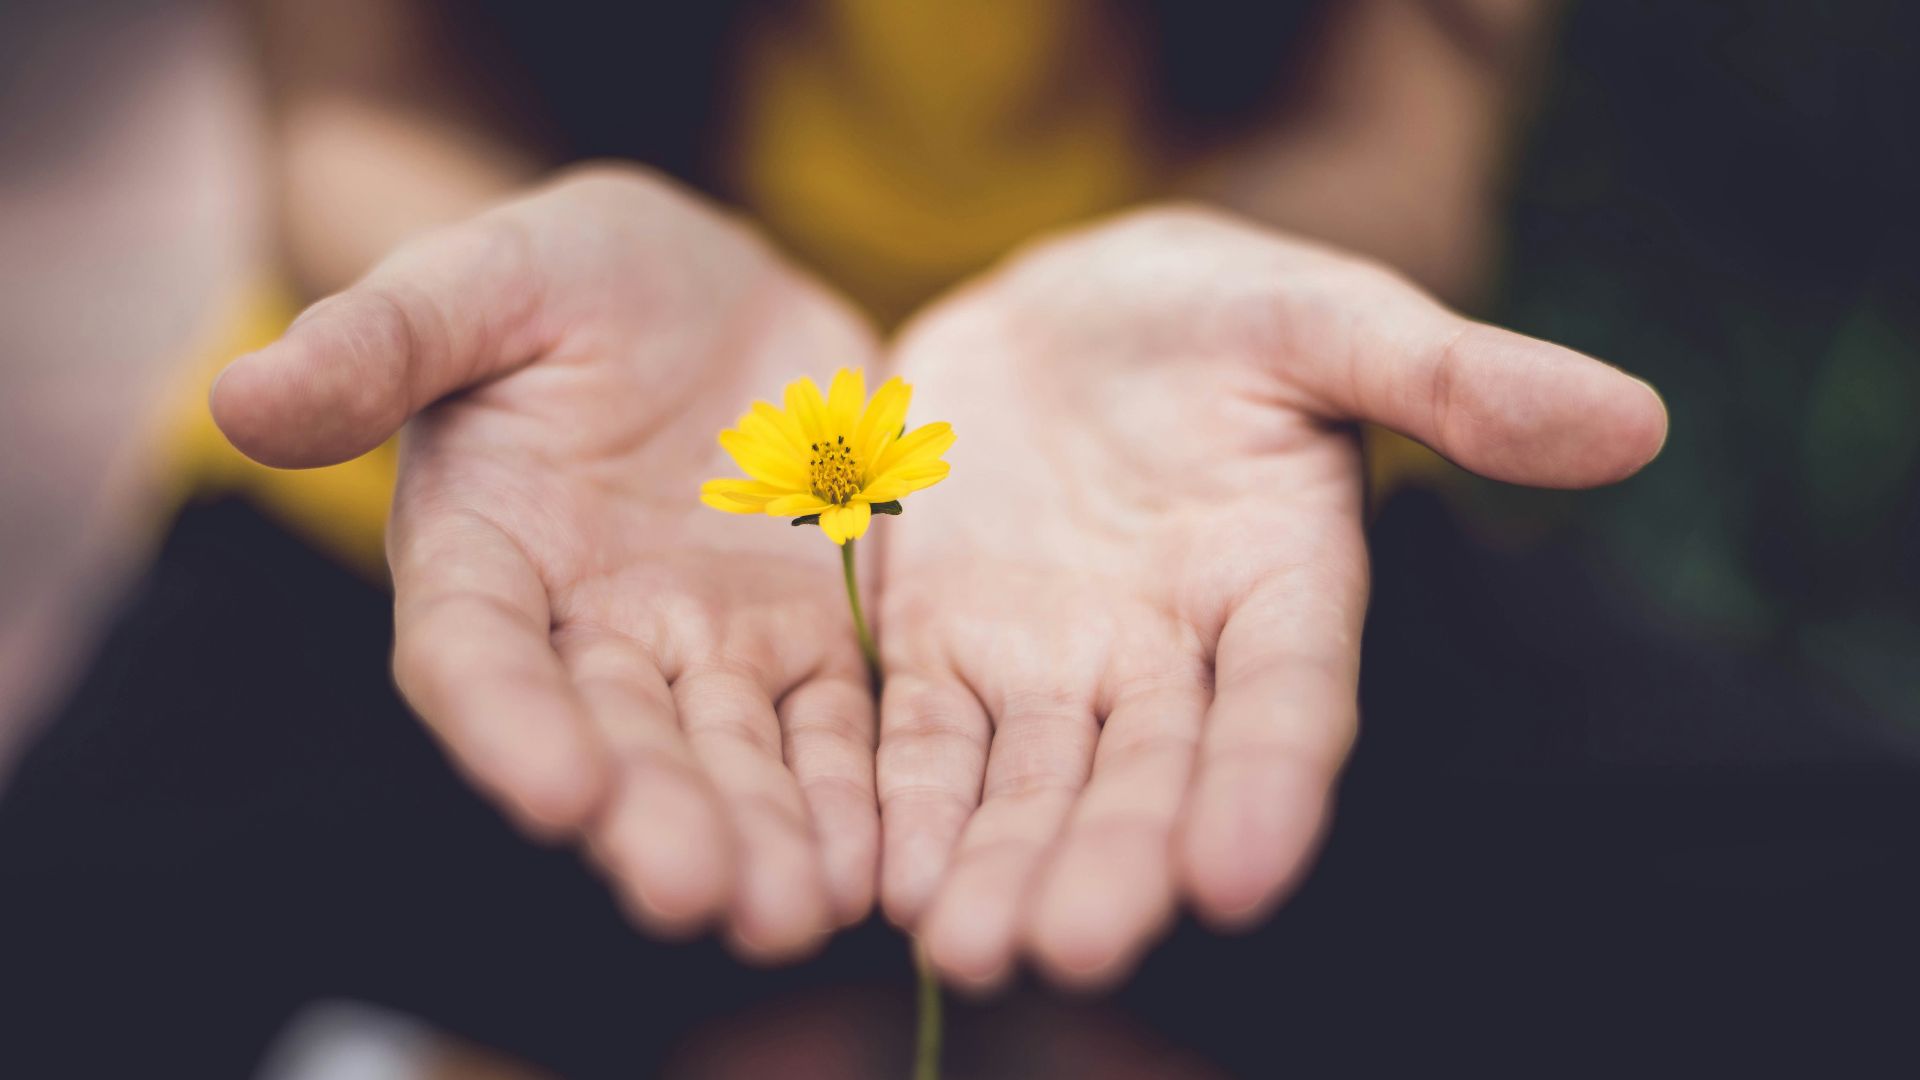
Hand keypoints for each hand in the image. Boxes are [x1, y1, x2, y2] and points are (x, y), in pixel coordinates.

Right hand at [212, 167, 881, 959]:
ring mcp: (705, 642)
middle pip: (616, 739)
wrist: (706, 287)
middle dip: (656, 818)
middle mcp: (588, 628)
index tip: (557, 792)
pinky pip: (834, 725)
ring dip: (763, 836)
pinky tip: (881, 862)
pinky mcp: (809, 636)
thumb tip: (239, 396)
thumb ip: (381, 341)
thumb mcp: (481, 278)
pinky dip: (854, 792)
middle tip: (699, 896)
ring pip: (731, 755)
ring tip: (798, 911)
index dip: (509, 725)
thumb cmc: (568, 275)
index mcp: (484, 552)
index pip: (478, 656)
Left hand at [873, 205, 1667, 988]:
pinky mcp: (942, 651)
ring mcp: (1051, 665)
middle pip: (1147, 774)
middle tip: (1073, 946)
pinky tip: (881, 877)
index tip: (1240, 875)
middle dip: (1113, 861)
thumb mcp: (1323, 317)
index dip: (1268, 785)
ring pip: (1030, 783)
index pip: (1288, 702)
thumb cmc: (1213, 311)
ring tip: (967, 946)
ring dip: (1000, 864)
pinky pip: (921, 739)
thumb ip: (1452, 375)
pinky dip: (904, 804)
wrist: (1059, 312)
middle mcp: (1170, 656)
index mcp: (1281, 584)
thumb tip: (1634, 421)